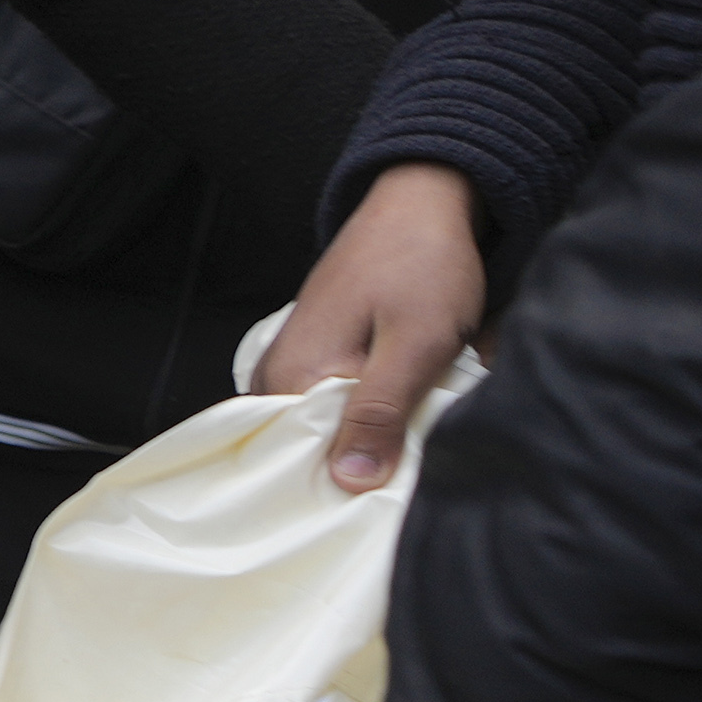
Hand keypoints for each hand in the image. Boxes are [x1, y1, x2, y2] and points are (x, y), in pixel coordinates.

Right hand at [252, 162, 481, 493]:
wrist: (422, 201)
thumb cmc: (423, 265)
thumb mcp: (417, 345)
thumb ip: (380, 414)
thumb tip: (350, 484)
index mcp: (293, 375)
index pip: (297, 463)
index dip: (341, 489)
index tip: (382, 501)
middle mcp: (277, 371)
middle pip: (307, 449)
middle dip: (354, 466)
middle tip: (406, 473)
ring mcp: (293, 359)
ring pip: (324, 428)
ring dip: (363, 440)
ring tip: (403, 446)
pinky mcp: (315, 350)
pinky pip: (331, 403)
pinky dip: (363, 415)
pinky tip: (395, 415)